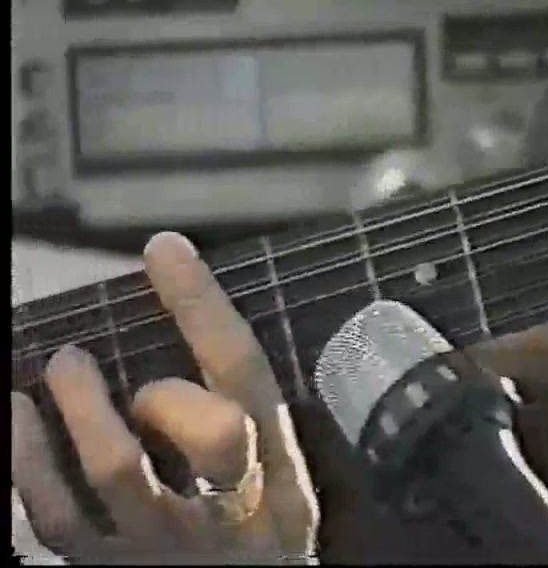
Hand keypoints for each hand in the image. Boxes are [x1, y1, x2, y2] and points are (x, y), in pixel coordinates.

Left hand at [12, 232, 319, 564]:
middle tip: (150, 365)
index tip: (165, 250)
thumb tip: (205, 325)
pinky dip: (26, 460)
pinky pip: (58, 517)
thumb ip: (253, 416)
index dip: (206, 309)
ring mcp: (167, 544)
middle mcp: (233, 506)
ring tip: (66, 362)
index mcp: (281, 472)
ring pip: (119, 470)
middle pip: (217, 435)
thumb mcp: (281, 477)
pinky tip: (15, 414)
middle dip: (169, 387)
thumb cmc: (260, 530)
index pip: (247, 377)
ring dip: (82, 406)